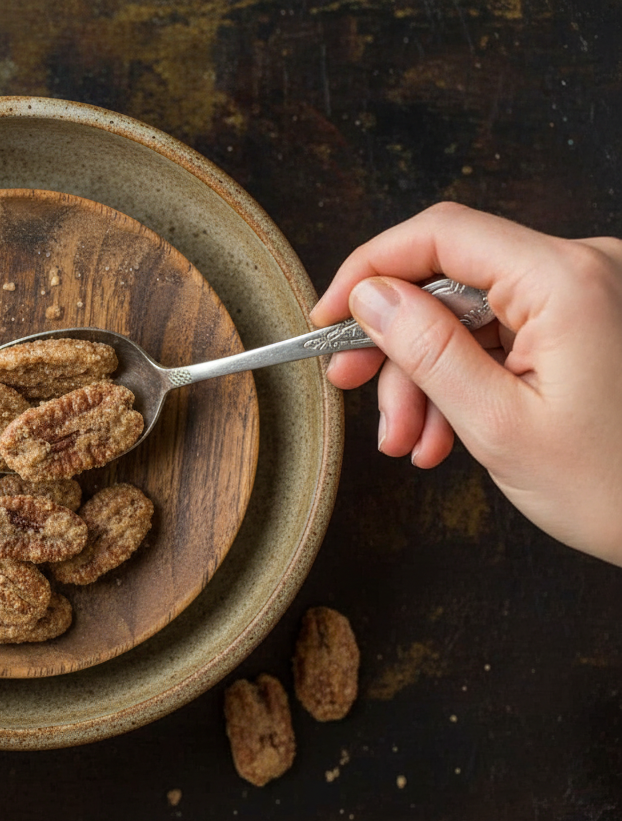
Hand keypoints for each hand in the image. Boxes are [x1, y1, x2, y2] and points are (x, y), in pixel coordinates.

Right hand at [310, 202, 621, 564]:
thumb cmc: (617, 488)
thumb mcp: (498, 425)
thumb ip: (426, 352)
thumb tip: (369, 296)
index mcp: (565, 281)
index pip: (440, 234)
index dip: (368, 269)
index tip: (327, 317)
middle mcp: (581, 270)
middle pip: (448, 280)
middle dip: (395, 342)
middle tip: (350, 386)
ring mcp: (586, 295)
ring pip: (467, 315)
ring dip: (425, 377)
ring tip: (410, 442)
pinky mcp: (586, 322)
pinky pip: (501, 334)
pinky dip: (463, 380)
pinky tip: (443, 433)